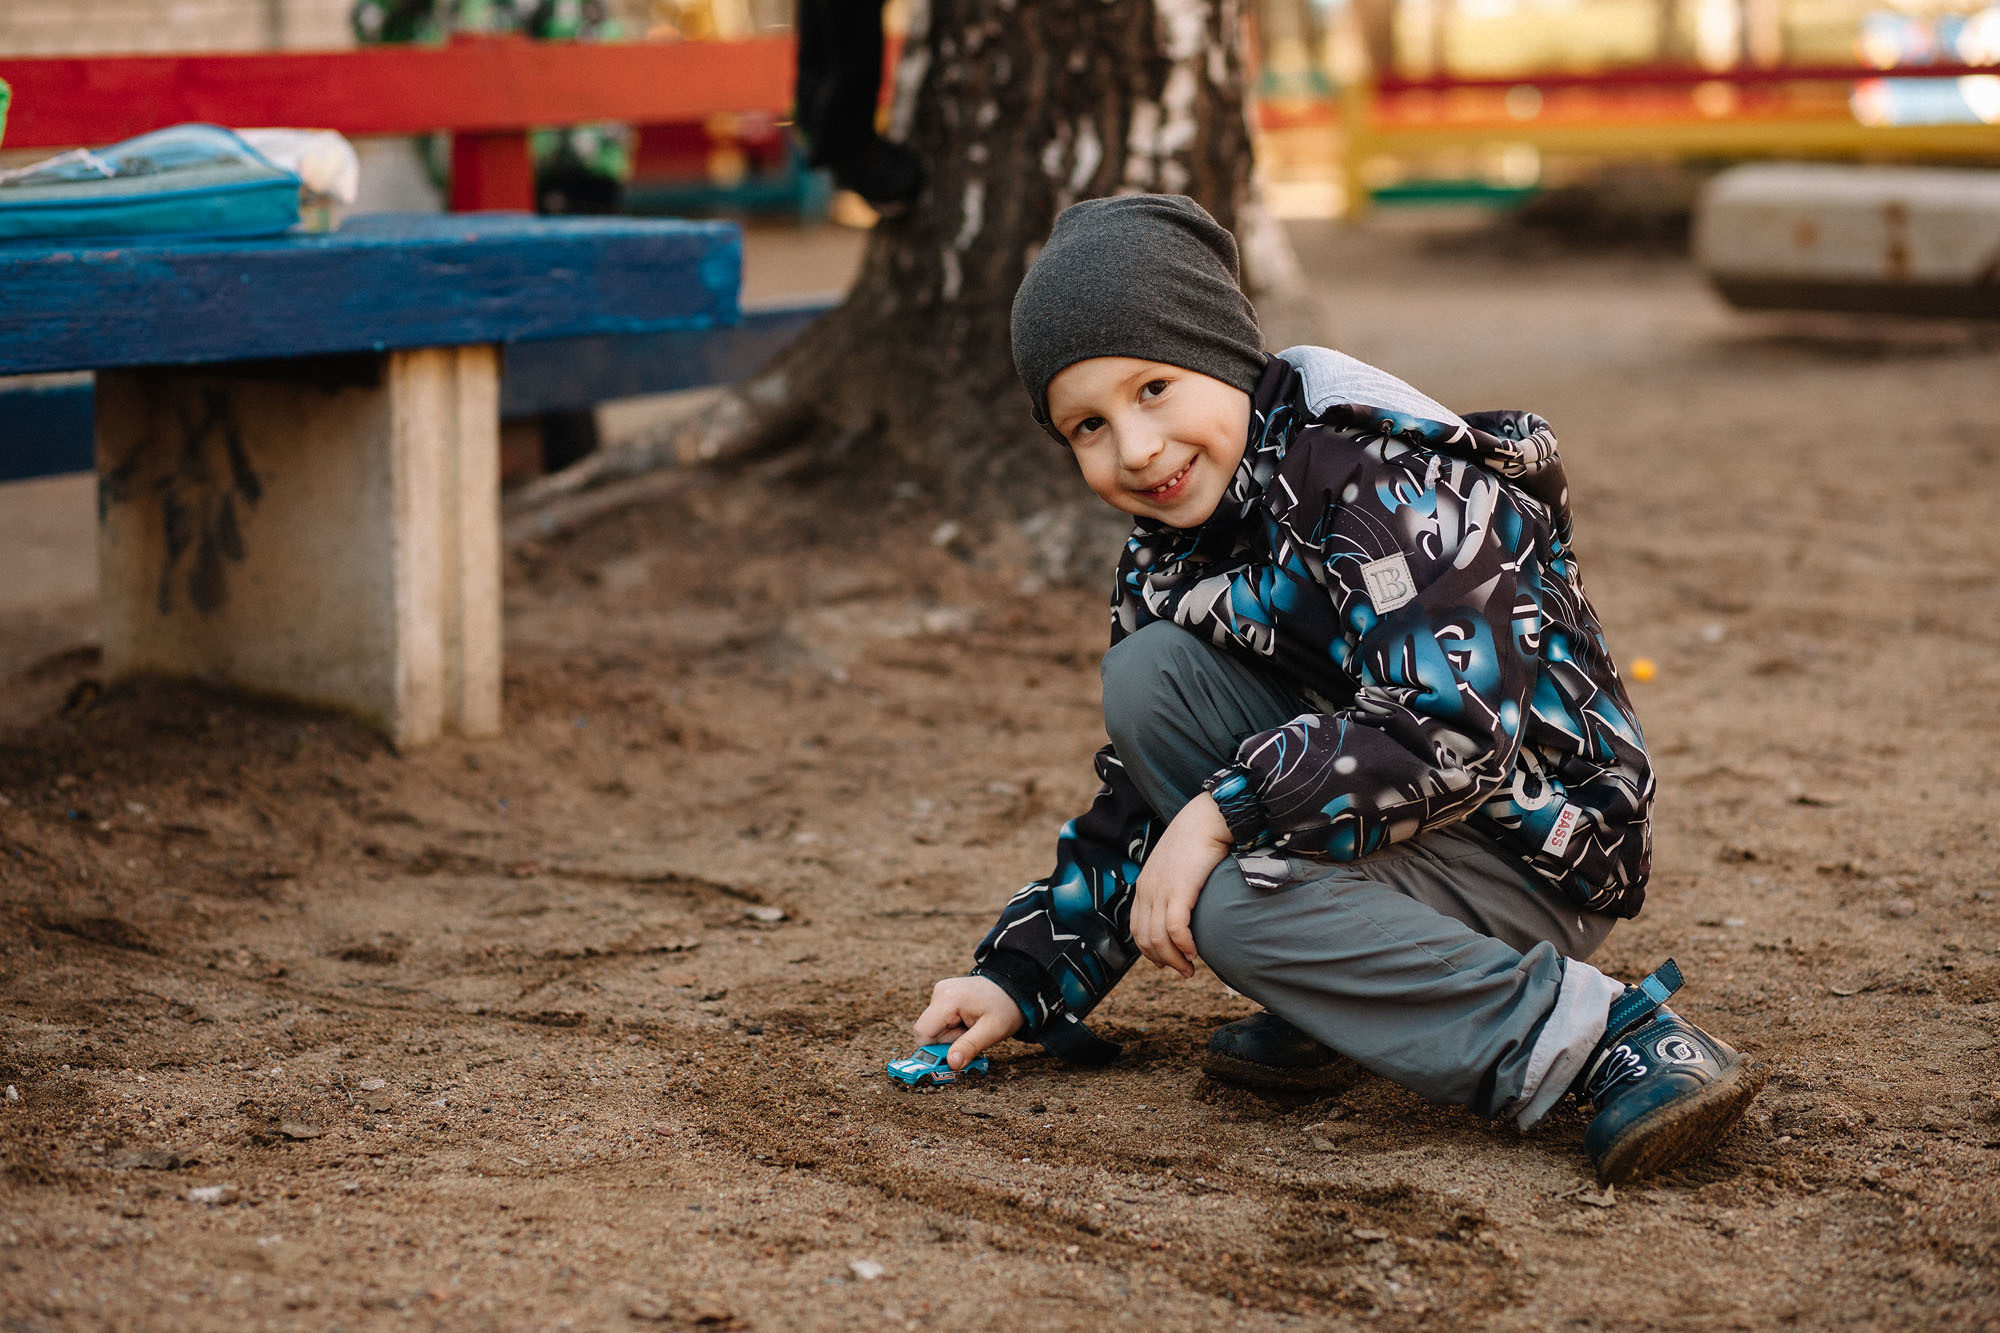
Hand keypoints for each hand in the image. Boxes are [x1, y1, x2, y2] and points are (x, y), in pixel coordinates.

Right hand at [914, 975, 1023, 1070]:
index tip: (955, 1054)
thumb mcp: (992, 1031)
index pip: (922, 1032)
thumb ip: (970, 1047)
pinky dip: (953, 1028)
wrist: (1015, 987)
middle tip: (971, 1036)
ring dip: (952, 1036)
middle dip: (948, 1041)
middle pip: (929, 1032)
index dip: (934, 1049)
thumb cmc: (1006, 1008)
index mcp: (948, 999)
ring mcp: (941, 993)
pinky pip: (941, 1021)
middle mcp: (940, 992)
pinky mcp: (944, 996)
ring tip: (973, 1027)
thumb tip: (951, 1064)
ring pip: (935, 1028)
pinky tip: (970, 1022)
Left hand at [1130, 793, 1232, 978]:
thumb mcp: (1178, 866)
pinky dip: (1184, 946)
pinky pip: (1175, 929)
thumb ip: (1175, 886)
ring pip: (1158, 939)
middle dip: (1163, 961)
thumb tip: (1187, 907)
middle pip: (1144, 939)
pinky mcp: (1178, 891)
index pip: (1136, 928)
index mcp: (1144, 885)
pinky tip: (1195, 952)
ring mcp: (1160, 891)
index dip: (1149, 950)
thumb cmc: (1199, 840)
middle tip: (1184, 971)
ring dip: (1175, 960)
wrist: (1207, 818)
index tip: (1168, 960)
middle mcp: (1147, 890)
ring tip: (1190, 969)